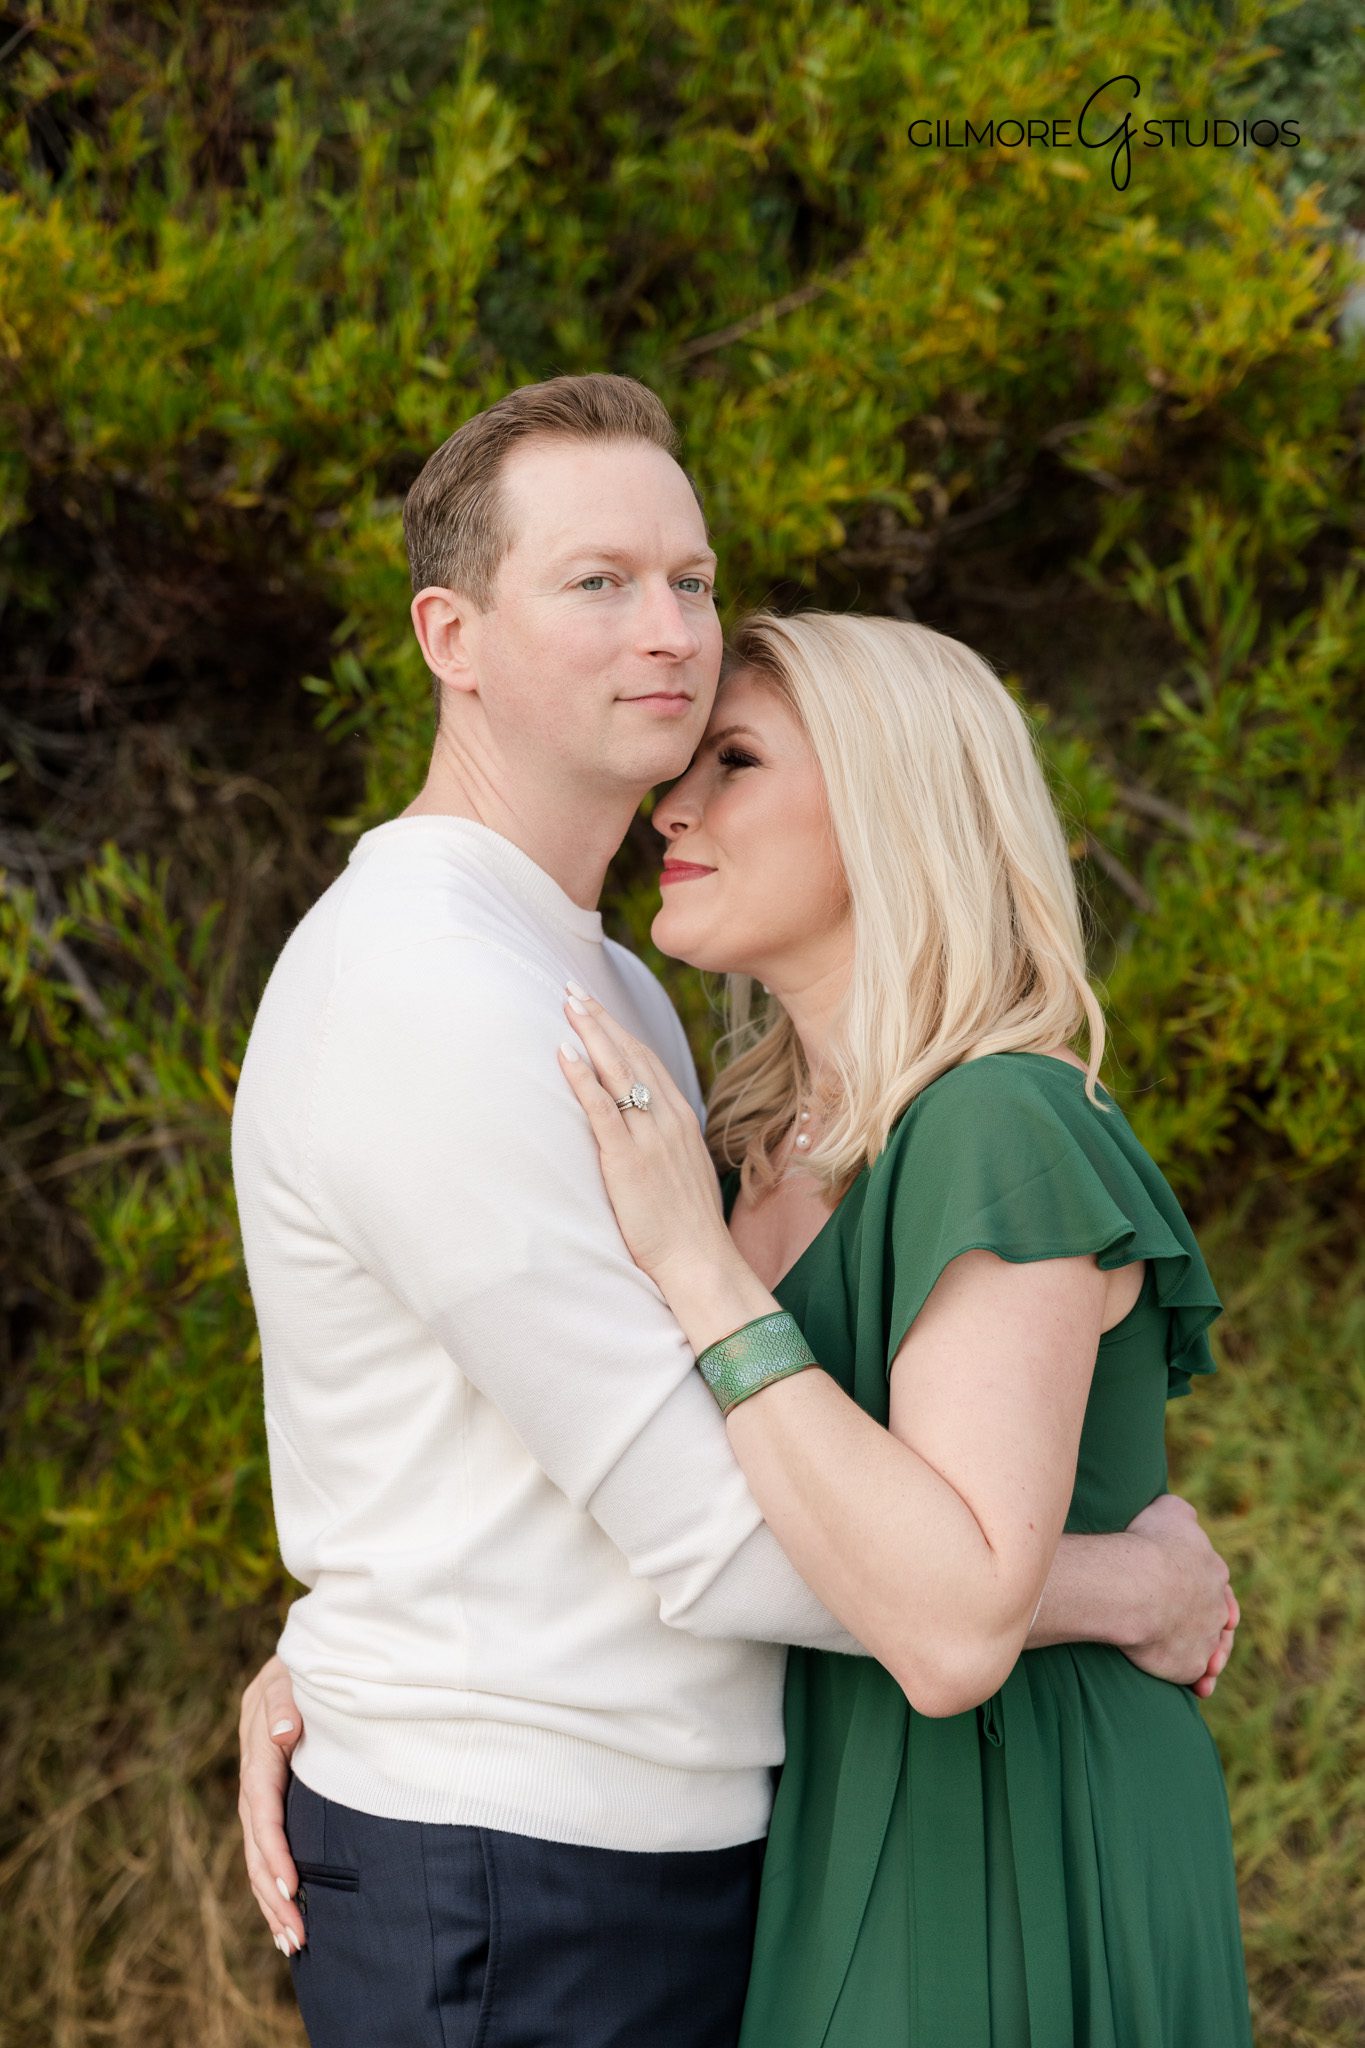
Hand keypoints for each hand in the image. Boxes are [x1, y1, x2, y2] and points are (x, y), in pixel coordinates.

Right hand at [238, 1653, 305, 1953]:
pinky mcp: (275, 1786)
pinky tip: (286, 1910)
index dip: (273, 1848)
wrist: (316, 1643)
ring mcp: (261, 1778)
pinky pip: (268, 1837)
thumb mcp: (298, 1668)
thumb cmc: (315, 1654)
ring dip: (271, 1896)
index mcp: (257, 1739)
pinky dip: (274, 1875)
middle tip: (296, 1938)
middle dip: (272, 1892)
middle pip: (255, 1840)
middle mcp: (253, 1764)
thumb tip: (280, 1736)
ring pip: (257, 1848)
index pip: (261, 1806)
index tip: (291, 1887)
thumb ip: (285, 1702)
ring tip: (290, 1942)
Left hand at [556, 984, 731, 1287]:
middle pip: (631, 1056)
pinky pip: (603, 1110)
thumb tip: (643, 1132)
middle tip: (573, 989)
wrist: (700, 1260)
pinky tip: (565, 1054)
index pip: (648, 1061)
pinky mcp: (627, 1160)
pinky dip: (583, 1078)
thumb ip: (665, 1145)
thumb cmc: (689, 1227)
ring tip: (567, 1006)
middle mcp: (667, 1120)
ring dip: (590, 1034)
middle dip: (601, 1019)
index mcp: (681, 1120)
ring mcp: (649, 1138)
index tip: (598, 1006)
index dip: (620, 1031)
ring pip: (617, 1072)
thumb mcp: (683, 1172)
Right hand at [1124, 1493, 1238, 1695]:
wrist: (1138, 1585)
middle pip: (1220, 1620)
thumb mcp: (1170, 1511)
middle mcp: (1217, 1607)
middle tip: (1192, 1629)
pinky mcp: (1190, 1664)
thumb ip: (1182, 1514)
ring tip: (1206, 1671)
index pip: (1215, 1582)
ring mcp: (1206, 1637)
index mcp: (1213, 1570)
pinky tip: (1196, 1689)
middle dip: (1210, 1625)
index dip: (1203, 1587)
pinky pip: (1196, 1676)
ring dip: (1211, 1659)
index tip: (1190, 1592)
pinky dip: (1198, 1681)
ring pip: (1213, 1651)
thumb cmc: (1148, 1542)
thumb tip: (1186, 1517)